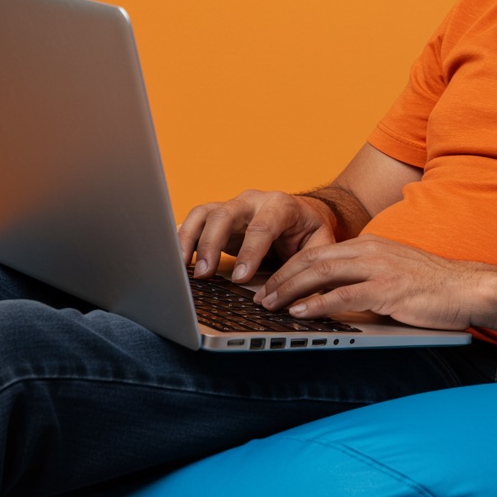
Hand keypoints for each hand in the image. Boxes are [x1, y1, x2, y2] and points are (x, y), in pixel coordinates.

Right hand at [178, 189, 338, 283]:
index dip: (250, 252)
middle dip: (211, 244)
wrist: (305, 212)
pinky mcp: (218, 217)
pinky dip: (182, 239)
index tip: (240, 279)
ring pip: (203, 213)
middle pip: (225, 214)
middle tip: (204, 274)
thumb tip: (291, 294)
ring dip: (189, 239)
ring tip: (181, 268)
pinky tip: (175, 261)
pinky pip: (194, 221)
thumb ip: (309, 265)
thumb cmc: (311, 230)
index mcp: (281, 206)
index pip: (262, 226)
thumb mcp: (321, 244)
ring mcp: (233, 207)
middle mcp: (253, 202)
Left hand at [254, 234, 489, 331]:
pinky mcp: (388, 290)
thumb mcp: (393, 272)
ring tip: (269, 305)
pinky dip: (316, 304)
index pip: (318, 252)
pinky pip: (343, 296)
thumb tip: (332, 296)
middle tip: (259, 296)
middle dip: (281, 277)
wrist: (467, 287)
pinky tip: (300, 313)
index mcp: (370, 244)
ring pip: (322, 273)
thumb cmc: (432, 286)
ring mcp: (379, 268)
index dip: (289, 267)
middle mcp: (370, 250)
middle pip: (313, 259)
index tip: (269, 283)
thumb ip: (364, 277)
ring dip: (290, 290)